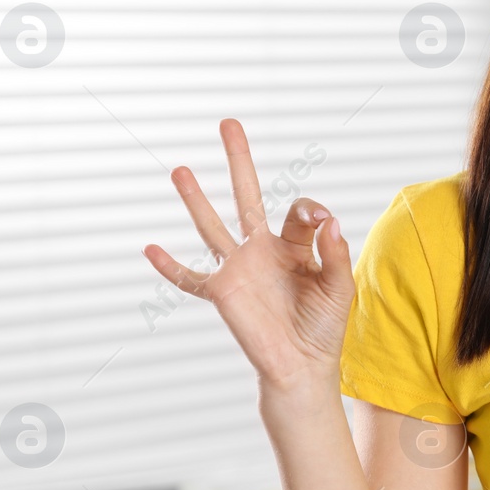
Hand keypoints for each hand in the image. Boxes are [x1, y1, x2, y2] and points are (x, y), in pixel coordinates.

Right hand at [143, 119, 354, 391]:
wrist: (302, 365)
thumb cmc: (323, 326)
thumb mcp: (339, 287)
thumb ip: (335, 253)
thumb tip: (330, 220)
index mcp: (295, 245)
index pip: (299, 210)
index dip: (312, 210)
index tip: (322, 220)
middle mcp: (263, 249)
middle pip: (248, 196)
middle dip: (239, 161)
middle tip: (228, 124)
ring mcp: (239, 269)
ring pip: (213, 226)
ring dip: (196, 199)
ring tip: (181, 169)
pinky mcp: (223, 293)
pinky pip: (191, 278)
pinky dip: (170, 267)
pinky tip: (150, 248)